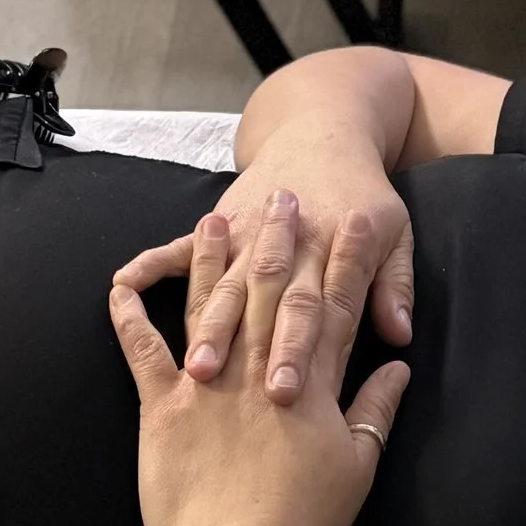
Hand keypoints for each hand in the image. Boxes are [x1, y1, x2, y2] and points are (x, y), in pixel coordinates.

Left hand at [109, 193, 410, 525]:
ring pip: (212, 303)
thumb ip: (377, 409)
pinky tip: (123, 282)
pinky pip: (140, 349)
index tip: (354, 217)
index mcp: (311, 381)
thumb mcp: (357, 467)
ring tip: (216, 216)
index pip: (335, 305)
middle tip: (286, 194)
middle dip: (282, 238)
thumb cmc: (302, 523)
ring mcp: (208, 381)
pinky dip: (130, 314)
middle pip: (275, 289)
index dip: (347, 258)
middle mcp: (259, 366)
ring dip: (213, 257)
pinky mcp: (161, 405)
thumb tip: (401, 365)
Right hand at [113, 96, 417, 401]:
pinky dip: (152, 264)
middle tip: (239, 394)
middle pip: (268, 307)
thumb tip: (402, 336)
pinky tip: (124, 285)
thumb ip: (394, 285)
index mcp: (331, 254)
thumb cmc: (364, 195)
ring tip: (194, 367)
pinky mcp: (221, 225)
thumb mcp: (396, 233)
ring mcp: (248, 236)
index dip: (301, 351)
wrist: (325, 131)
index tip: (287, 393)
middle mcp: (287, 249)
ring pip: (225, 289)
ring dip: (210, 327)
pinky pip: (180, 248)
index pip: (317, 312)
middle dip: (253, 350)